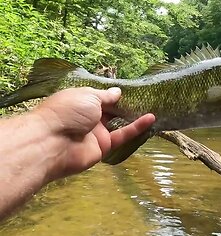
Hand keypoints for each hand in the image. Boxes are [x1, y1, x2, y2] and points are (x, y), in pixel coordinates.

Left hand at [33, 87, 154, 179]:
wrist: (53, 143)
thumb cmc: (67, 112)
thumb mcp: (88, 96)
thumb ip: (106, 96)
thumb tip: (118, 92)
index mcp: (81, 101)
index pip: (100, 96)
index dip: (115, 93)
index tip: (133, 89)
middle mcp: (89, 116)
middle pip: (111, 110)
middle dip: (126, 105)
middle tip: (146, 97)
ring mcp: (96, 132)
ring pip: (119, 123)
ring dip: (134, 116)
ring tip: (152, 107)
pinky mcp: (104, 146)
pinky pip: (123, 135)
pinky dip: (136, 128)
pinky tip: (150, 119)